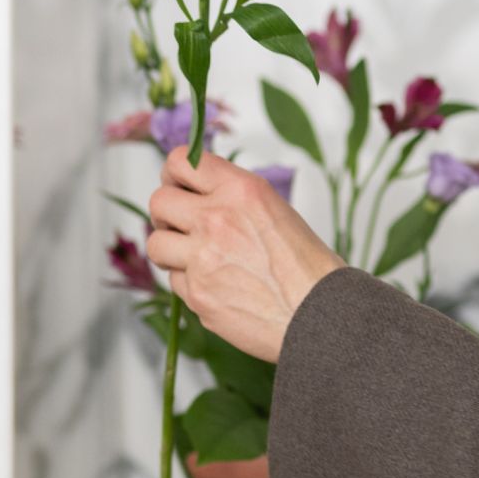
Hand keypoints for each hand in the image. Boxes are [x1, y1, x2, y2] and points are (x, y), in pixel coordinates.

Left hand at [146, 147, 342, 361]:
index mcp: (241, 191)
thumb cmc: (310, 268)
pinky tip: (219, 286)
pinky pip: (175, 280)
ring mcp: (202, 258)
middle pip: (159, 201)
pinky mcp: (197, 293)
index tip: (178, 186)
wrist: (322, 315)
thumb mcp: (276, 210)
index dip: (173, 174)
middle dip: (166, 214)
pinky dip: (191, 282)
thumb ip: (234, 200)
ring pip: (157, 243)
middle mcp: (217, 218)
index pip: (180, 162)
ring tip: (196, 258)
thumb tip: (201, 198)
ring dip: (171, 249)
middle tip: (180, 225)